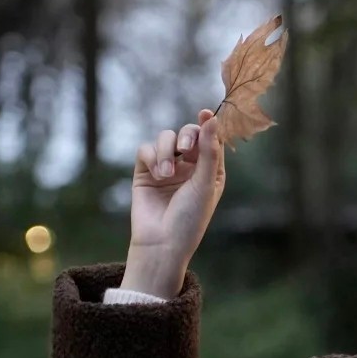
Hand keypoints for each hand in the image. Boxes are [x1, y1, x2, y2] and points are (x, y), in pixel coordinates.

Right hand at [127, 107, 225, 274]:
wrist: (161, 243)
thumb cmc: (189, 220)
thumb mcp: (204, 184)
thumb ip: (208, 151)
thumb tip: (211, 117)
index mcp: (209, 172)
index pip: (210, 140)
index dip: (208, 125)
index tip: (205, 113)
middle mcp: (189, 168)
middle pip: (188, 133)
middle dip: (187, 136)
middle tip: (185, 149)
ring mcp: (167, 168)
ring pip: (165, 138)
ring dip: (165, 150)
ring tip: (166, 173)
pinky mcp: (145, 172)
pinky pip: (146, 149)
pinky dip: (151, 157)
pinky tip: (157, 175)